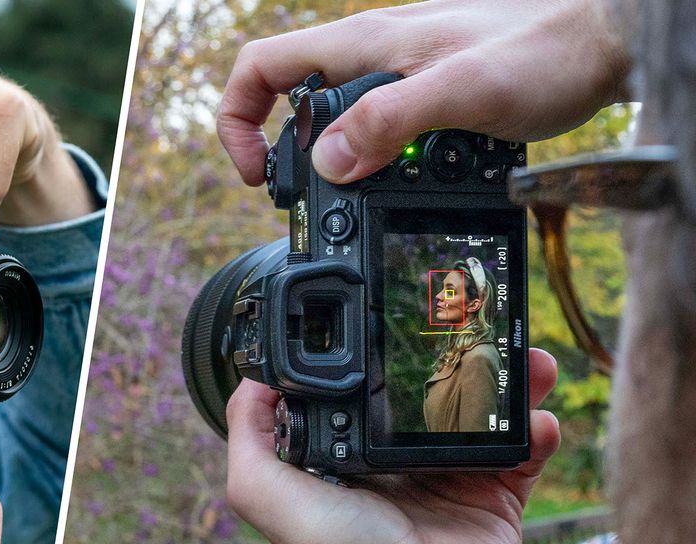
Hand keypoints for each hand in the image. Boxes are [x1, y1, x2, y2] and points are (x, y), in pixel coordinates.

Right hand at [217, 0, 629, 183]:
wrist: (603, 43)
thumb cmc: (544, 52)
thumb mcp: (462, 92)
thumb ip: (389, 120)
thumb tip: (326, 162)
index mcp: (362, 44)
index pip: (259, 67)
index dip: (239, 121)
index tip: (259, 174)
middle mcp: (370, 55)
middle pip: (289, 102)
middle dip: (291, 157)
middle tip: (317, 202)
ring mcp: (395, 75)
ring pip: (333, 123)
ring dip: (338, 167)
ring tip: (364, 200)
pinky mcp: (422, 96)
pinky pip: (376, 132)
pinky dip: (377, 164)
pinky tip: (409, 184)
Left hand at [226, 348, 560, 543]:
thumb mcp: (259, 484)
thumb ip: (248, 427)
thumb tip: (255, 375)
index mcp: (356, 452)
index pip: (381, 390)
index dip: (400, 354)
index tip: (417, 317)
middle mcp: (405, 463)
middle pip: (444, 397)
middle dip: (469, 360)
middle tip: (487, 330)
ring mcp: (454, 481)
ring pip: (490, 418)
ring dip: (514, 384)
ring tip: (531, 361)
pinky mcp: (495, 505)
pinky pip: (524, 458)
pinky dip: (538, 432)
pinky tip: (539, 418)